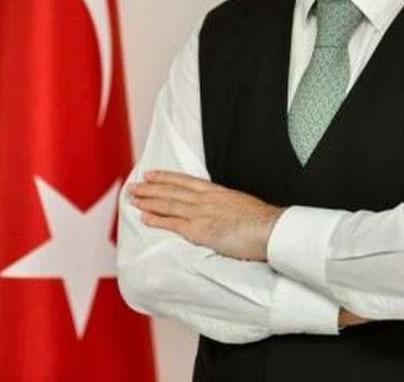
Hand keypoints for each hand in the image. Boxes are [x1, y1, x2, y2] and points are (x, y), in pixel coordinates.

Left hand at [127, 171, 281, 260]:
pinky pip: (173, 224)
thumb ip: (227, 208)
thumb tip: (222, 214)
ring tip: (133, 198)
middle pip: (171, 191)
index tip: (152, 174)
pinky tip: (145, 217)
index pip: (185, 181)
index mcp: (216, 192)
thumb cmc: (262, 221)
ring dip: (148, 200)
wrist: (270, 228)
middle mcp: (205, 199)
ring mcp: (201, 213)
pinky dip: (157, 220)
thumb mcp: (242, 206)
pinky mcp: (199, 230)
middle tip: (133, 186)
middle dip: (150, 188)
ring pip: (168, 204)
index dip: (166, 177)